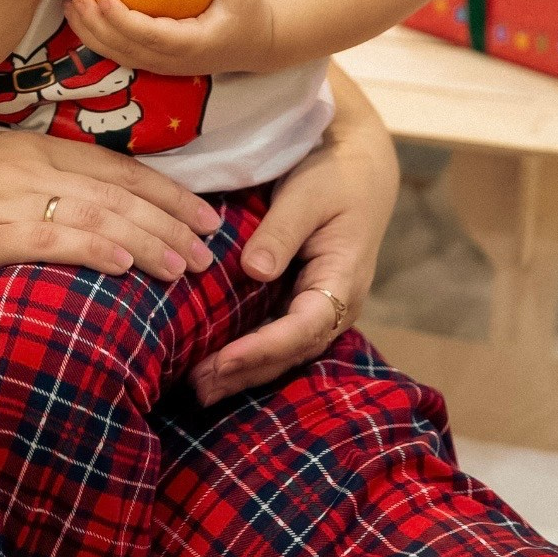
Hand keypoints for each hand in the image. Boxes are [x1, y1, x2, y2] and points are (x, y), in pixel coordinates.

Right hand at [0, 129, 222, 288]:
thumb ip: (20, 182)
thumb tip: (55, 206)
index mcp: (28, 148)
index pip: (113, 165)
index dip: (163, 189)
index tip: (200, 209)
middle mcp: (30, 167)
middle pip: (120, 190)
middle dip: (173, 217)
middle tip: (212, 242)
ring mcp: (13, 199)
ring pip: (100, 216)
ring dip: (150, 241)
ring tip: (187, 267)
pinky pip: (56, 240)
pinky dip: (98, 251)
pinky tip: (127, 268)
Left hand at [64, 0, 274, 76]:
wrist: (254, 45)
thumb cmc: (248, 13)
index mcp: (192, 45)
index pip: (150, 36)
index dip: (123, 21)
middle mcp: (172, 61)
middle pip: (125, 49)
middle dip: (96, 28)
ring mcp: (162, 66)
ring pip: (118, 55)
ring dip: (90, 34)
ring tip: (70, 5)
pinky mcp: (155, 61)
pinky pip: (122, 51)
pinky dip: (99, 36)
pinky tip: (83, 13)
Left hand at [190, 65, 397, 404]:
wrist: (359, 169)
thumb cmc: (333, 178)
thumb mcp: (307, 195)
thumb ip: (281, 232)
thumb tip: (253, 271)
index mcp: (342, 280)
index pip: (304, 327)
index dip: (264, 347)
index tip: (224, 360)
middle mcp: (336, 304)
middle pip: (291, 351)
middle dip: (246, 372)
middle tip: (198, 387)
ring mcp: (321, 307)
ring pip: (284, 352)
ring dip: (245, 372)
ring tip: (199, 387)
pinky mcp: (302, 302)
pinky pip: (277, 336)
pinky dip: (249, 353)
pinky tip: (216, 363)